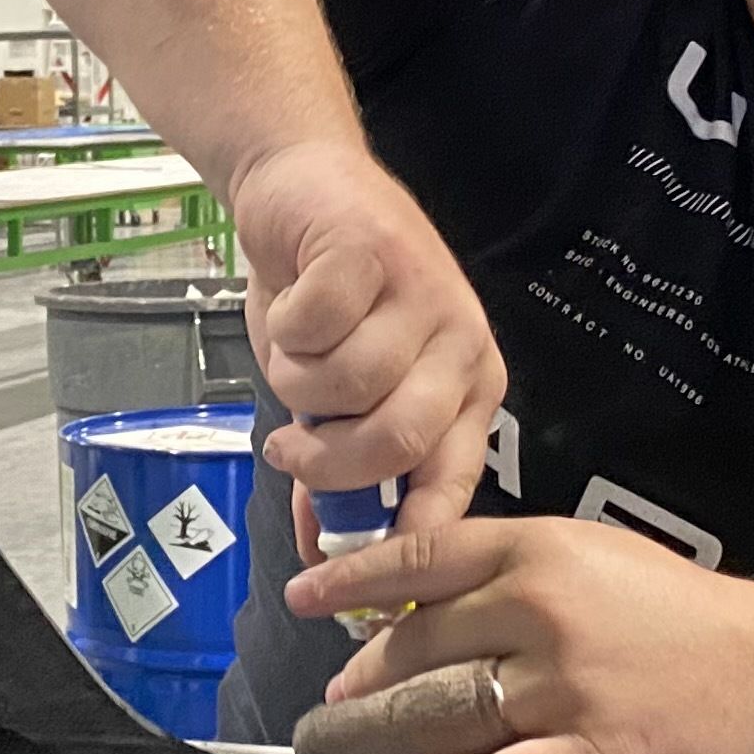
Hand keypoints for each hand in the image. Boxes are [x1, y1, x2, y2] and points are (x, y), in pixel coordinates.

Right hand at [224, 135, 506, 533]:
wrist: (300, 185)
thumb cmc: (323, 297)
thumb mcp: (337, 395)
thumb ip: (338, 468)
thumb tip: (321, 555)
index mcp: (468, 388)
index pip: (449, 484)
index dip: (399, 535)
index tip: (348, 568)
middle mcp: (461, 343)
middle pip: (399, 438)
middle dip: (328, 460)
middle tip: (288, 448)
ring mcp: (423, 293)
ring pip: (348, 384)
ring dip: (298, 382)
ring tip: (296, 352)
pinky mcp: (373, 251)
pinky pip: (315, 329)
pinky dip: (285, 329)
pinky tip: (293, 304)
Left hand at [289, 516, 753, 753]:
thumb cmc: (681, 617)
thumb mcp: (597, 561)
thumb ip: (516, 575)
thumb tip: (425, 603)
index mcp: (543, 552)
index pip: (425, 559)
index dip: (353, 578)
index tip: (303, 597)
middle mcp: (545, 612)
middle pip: (422, 643)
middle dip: (367, 674)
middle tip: (337, 699)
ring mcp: (566, 689)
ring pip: (447, 712)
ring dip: (384, 735)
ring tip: (345, 748)